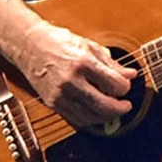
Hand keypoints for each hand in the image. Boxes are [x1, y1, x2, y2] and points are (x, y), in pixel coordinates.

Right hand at [9, 18, 138, 127]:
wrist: (30, 45)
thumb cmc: (60, 43)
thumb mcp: (90, 47)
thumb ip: (112, 64)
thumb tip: (131, 75)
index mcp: (84, 62)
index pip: (115, 84)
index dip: (125, 88)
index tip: (125, 86)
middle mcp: (72, 80)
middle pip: (104, 105)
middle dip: (120, 109)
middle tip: (126, 106)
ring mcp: (61, 94)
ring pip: (91, 116)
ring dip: (106, 117)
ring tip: (113, 110)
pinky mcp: (53, 103)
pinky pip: (76, 118)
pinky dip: (90, 118)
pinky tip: (96, 112)